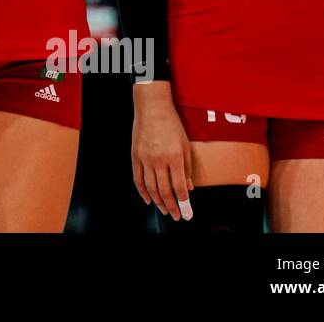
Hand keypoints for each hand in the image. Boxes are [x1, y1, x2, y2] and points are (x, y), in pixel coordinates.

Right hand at [131, 82, 193, 222]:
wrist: (152, 108)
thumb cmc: (171, 123)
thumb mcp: (185, 145)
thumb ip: (187, 168)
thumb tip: (188, 187)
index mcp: (174, 157)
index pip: (179, 186)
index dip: (183, 202)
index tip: (186, 211)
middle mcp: (158, 160)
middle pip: (164, 190)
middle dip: (171, 206)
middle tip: (176, 216)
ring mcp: (145, 158)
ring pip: (150, 187)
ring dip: (158, 202)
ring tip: (164, 210)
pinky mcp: (135, 156)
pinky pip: (137, 178)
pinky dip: (142, 191)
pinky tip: (147, 199)